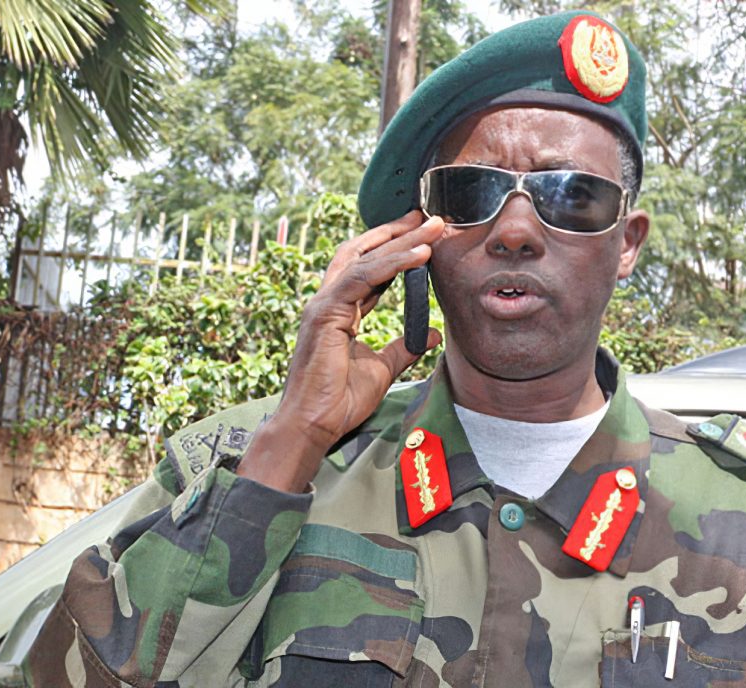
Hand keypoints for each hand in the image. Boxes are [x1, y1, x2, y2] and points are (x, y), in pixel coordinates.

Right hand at [238, 211, 444, 491]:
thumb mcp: (382, 368)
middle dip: (396, 232)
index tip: (422, 234)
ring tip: (432, 227)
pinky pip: (363, 278)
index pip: (368, 268)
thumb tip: (432, 333)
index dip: (394, 248)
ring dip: (401, 241)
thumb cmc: (339, 401)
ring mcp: (324, 304)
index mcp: (339, 310)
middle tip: (428, 216)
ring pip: (365, 259)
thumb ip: (404, 348)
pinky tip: (419, 255)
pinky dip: (392, 263)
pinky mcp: (325, 313)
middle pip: (364, 253)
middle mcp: (328, 300)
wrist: (313, 425)